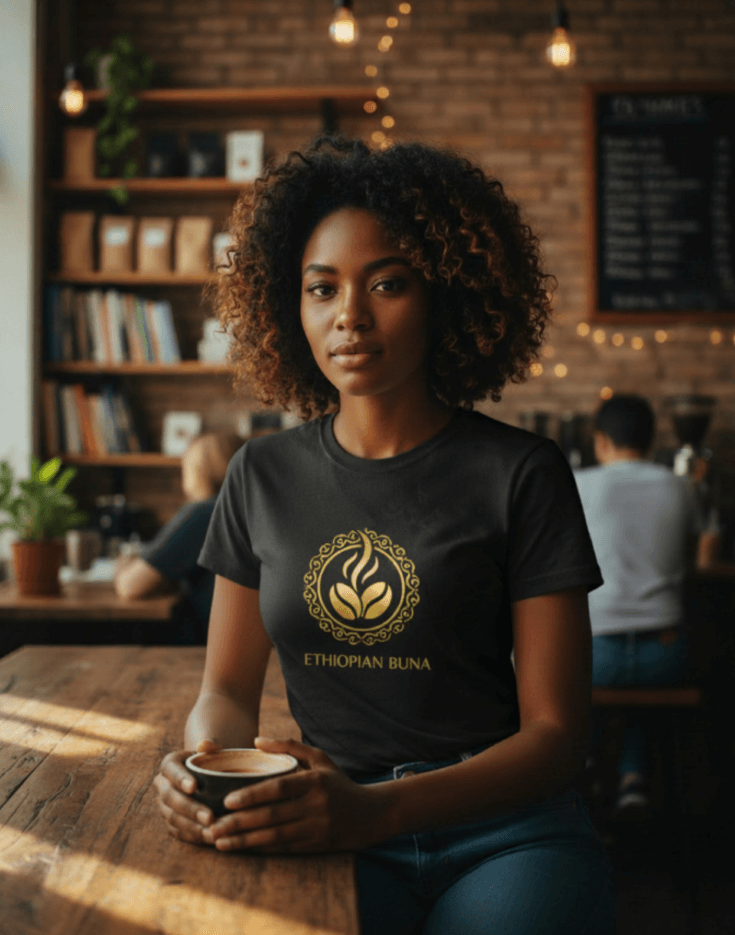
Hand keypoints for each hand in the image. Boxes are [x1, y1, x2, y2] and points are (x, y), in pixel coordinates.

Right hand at [154, 739, 220, 844]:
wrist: (210, 778)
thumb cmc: (212, 761)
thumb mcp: (212, 751)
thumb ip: (210, 745)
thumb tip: (204, 744)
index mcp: (169, 764)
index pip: (171, 771)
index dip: (181, 779)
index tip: (195, 787)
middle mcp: (162, 785)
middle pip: (171, 798)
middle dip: (190, 809)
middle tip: (210, 817)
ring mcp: (164, 806)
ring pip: (173, 818)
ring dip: (193, 827)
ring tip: (213, 832)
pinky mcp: (171, 823)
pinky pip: (179, 832)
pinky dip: (194, 836)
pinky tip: (210, 839)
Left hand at [202, 737, 391, 853]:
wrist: (370, 814)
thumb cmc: (338, 782)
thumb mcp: (319, 758)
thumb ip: (288, 747)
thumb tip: (256, 740)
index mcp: (314, 781)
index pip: (278, 788)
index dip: (251, 796)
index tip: (226, 801)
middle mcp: (315, 806)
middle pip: (271, 816)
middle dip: (239, 823)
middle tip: (213, 826)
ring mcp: (316, 828)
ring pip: (274, 837)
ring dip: (244, 841)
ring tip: (219, 842)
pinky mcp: (316, 846)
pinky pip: (283, 849)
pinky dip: (260, 849)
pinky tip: (241, 849)